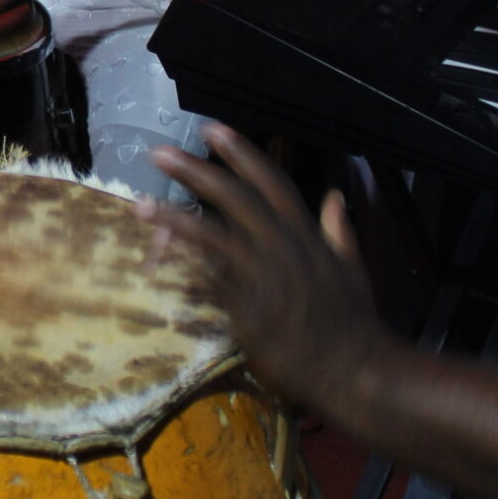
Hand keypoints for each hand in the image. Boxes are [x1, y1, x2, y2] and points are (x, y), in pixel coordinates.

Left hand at [143, 124, 393, 414]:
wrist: (356, 370)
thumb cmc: (353, 322)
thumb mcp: (352, 268)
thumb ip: (340, 231)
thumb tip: (334, 197)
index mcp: (307, 235)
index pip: (272, 183)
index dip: (242, 154)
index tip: (212, 129)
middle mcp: (284, 248)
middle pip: (235, 199)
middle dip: (197, 173)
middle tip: (159, 153)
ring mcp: (266, 278)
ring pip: (214, 238)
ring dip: (175, 218)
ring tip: (141, 203)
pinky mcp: (251, 310)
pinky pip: (209, 284)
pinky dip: (182, 272)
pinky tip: (155, 260)